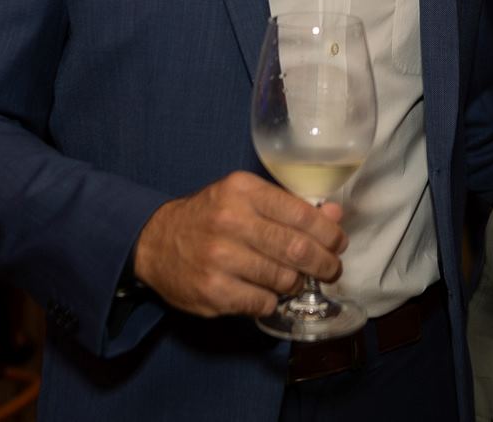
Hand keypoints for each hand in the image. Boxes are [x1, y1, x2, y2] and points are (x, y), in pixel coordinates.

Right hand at [131, 171, 346, 318]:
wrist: (155, 241)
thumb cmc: (209, 217)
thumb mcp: (244, 198)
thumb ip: (289, 206)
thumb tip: (335, 215)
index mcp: (242, 190)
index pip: (301, 214)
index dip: (329, 233)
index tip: (338, 243)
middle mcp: (230, 221)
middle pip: (297, 249)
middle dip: (323, 263)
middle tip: (331, 269)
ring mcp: (219, 258)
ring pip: (283, 279)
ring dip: (295, 283)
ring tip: (293, 279)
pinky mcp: (212, 291)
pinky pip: (262, 302)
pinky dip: (272, 300)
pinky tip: (266, 292)